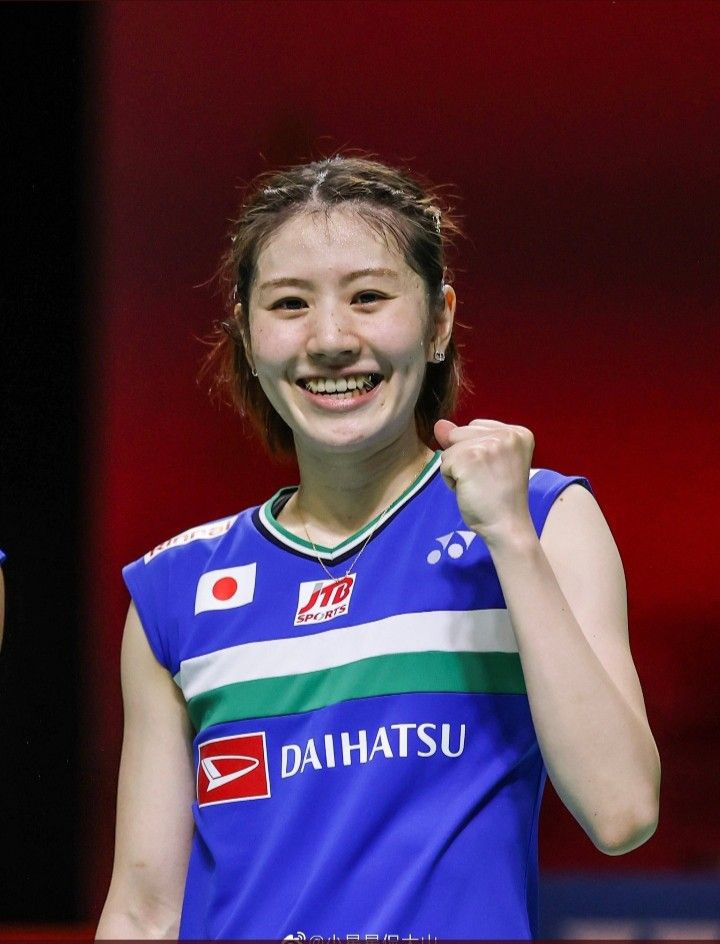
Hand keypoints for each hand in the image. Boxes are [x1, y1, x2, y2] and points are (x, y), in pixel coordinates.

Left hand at [434, 418, 535, 544]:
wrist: (507, 526)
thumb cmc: (499, 498)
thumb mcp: (486, 461)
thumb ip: (464, 439)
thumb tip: (439, 424)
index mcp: (518, 433)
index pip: (475, 426)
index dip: (475, 451)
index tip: (494, 472)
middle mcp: (507, 434)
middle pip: (460, 433)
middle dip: (463, 458)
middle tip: (485, 480)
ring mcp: (488, 444)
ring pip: (449, 449)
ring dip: (456, 470)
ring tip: (477, 486)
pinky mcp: (469, 457)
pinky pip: (444, 464)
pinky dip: (450, 481)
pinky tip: (469, 490)